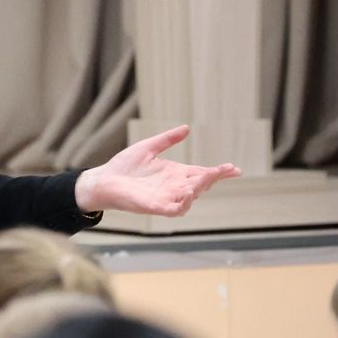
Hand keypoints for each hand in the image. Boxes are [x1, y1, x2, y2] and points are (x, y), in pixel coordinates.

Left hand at [74, 125, 240, 217]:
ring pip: (191, 197)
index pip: (202, 173)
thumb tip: (186, 128)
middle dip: (214, 178)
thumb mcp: (148, 147)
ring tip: (207, 176)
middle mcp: (174, 187)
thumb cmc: (124, 166)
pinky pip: (174, 209)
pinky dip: (184, 203)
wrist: (103, 180)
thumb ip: (167, 139)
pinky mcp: (154, 207)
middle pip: (201, 184)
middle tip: (227, 169)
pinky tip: (189, 192)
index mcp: (175, 174)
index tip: (234, 169)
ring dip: (200, 188)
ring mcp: (165, 198)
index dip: (218, 173)